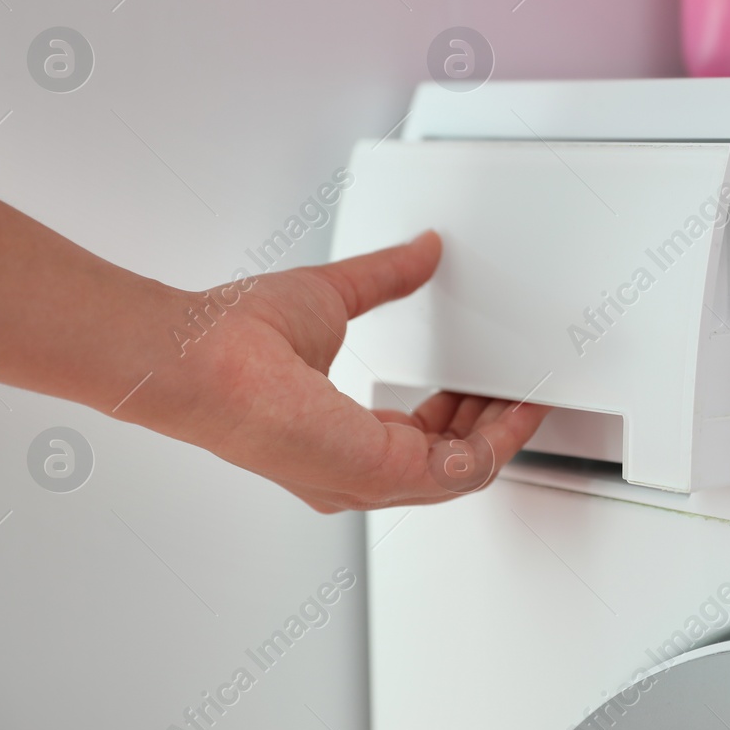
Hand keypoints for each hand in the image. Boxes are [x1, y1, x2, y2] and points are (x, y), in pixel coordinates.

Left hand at [153, 231, 550, 511]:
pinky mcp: (383, 471)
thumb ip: (384, 278)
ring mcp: (368, 478)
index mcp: (337, 441)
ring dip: (506, 430)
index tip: (487, 383)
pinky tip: (519, 407)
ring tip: (527, 391)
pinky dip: (503, 439)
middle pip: (451, 461)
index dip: (462, 411)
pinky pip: (466, 468)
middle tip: (517, 386)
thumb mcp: (330, 295)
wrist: (203, 355)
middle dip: (493, 421)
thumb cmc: (233, 341)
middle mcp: (354, 471)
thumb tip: (421, 251)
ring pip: (467, 469)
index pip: (418, 439)